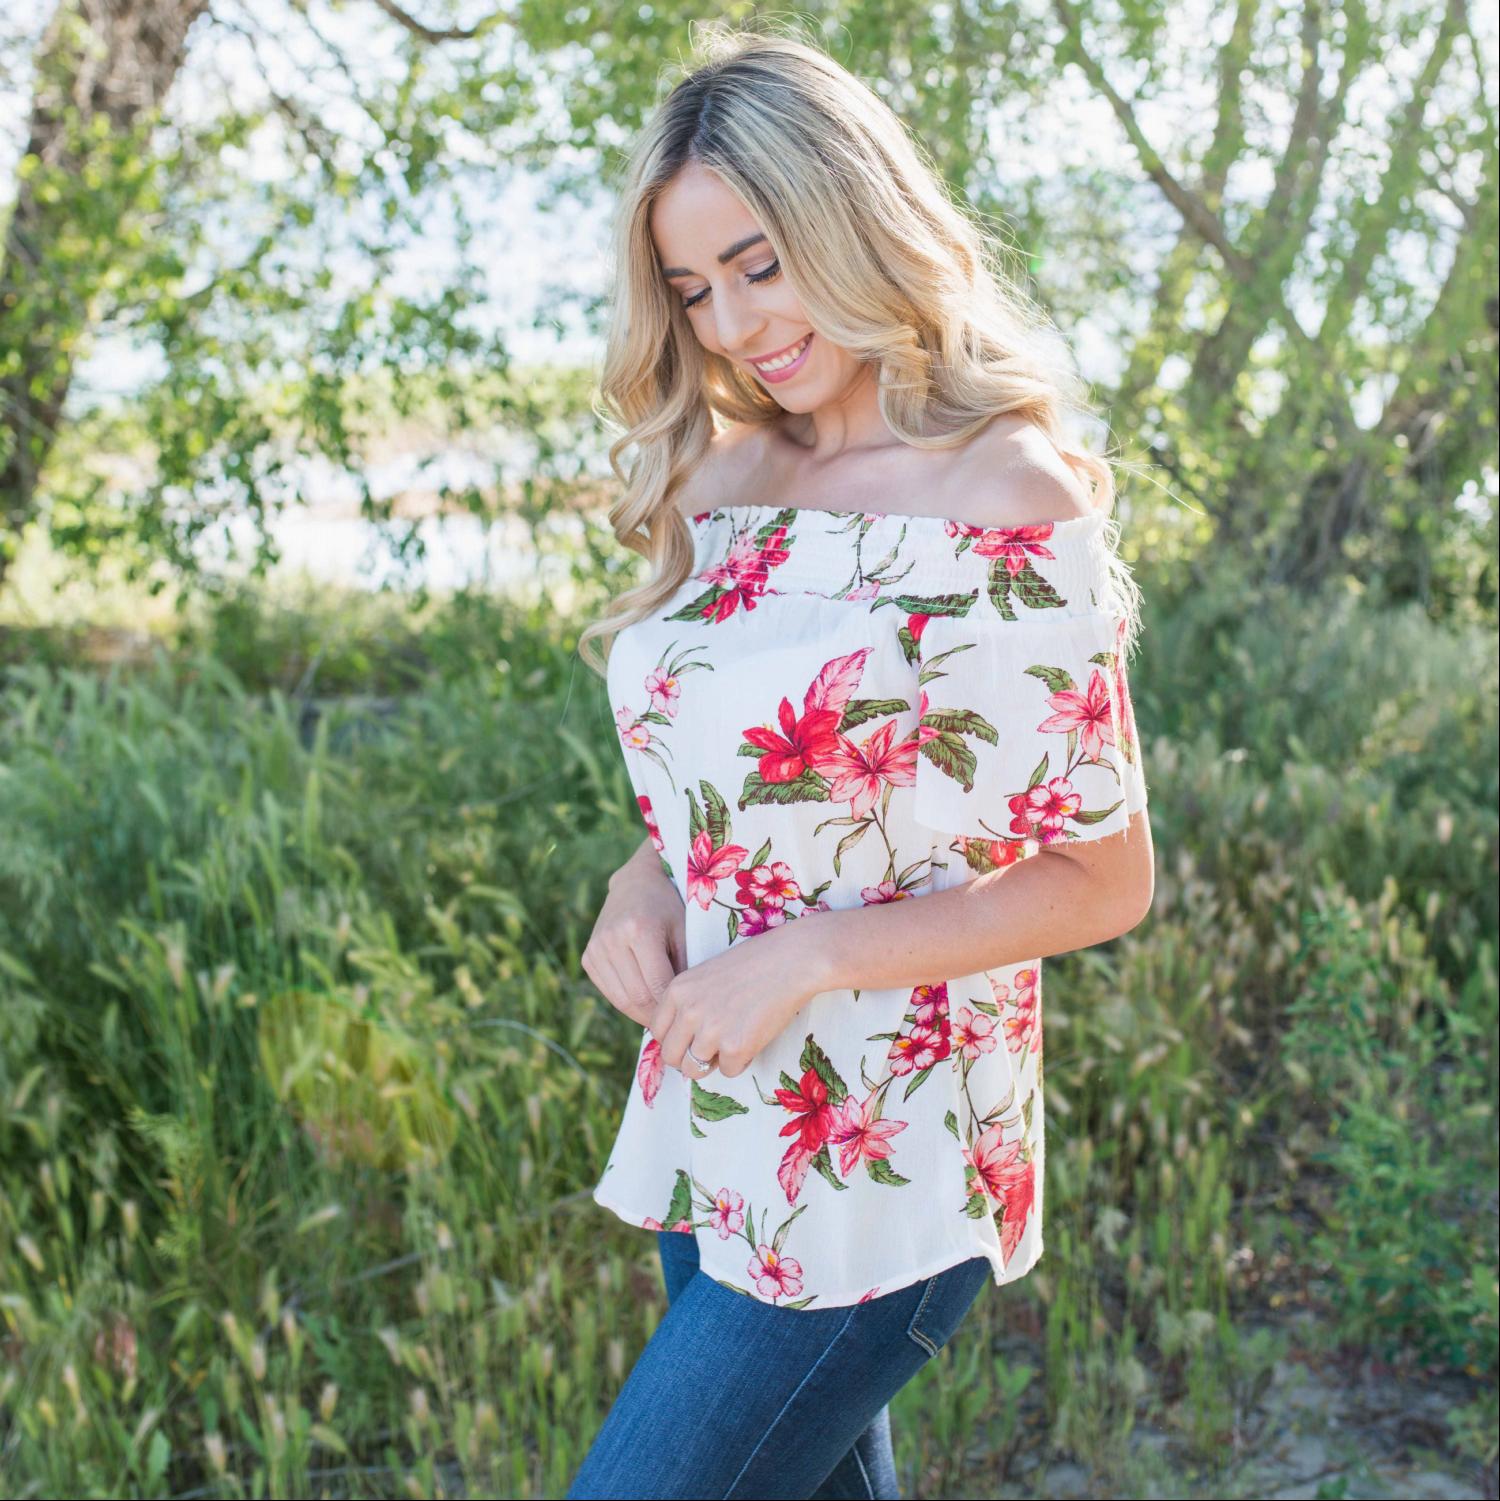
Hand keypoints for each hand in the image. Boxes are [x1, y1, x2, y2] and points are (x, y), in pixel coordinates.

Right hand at [581, 856, 685, 1026]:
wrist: (636, 883)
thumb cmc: (669, 907)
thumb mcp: (685, 931)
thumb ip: (685, 967)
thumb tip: (684, 1009)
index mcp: (639, 930)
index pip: (657, 985)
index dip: (671, 1008)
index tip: (685, 1018)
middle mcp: (612, 939)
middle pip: (637, 996)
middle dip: (657, 1017)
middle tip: (674, 1026)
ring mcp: (596, 948)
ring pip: (620, 999)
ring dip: (641, 1014)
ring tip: (661, 1019)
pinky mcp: (588, 957)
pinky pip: (609, 991)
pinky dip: (627, 1003)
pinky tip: (644, 1004)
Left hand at [651, 920, 830, 1079]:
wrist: (792, 959)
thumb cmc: (756, 963)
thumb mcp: (707, 975)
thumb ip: (689, 1004)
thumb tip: (681, 1041)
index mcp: (677, 990)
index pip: (657, 1032)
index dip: (676, 1040)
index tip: (692, 1039)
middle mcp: (688, 1011)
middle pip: (671, 1057)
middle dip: (689, 1058)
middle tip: (712, 1049)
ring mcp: (711, 1031)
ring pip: (695, 1070)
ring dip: (715, 1062)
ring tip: (736, 1039)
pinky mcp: (736, 1047)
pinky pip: (729, 1071)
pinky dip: (743, 1061)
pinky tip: (755, 1036)